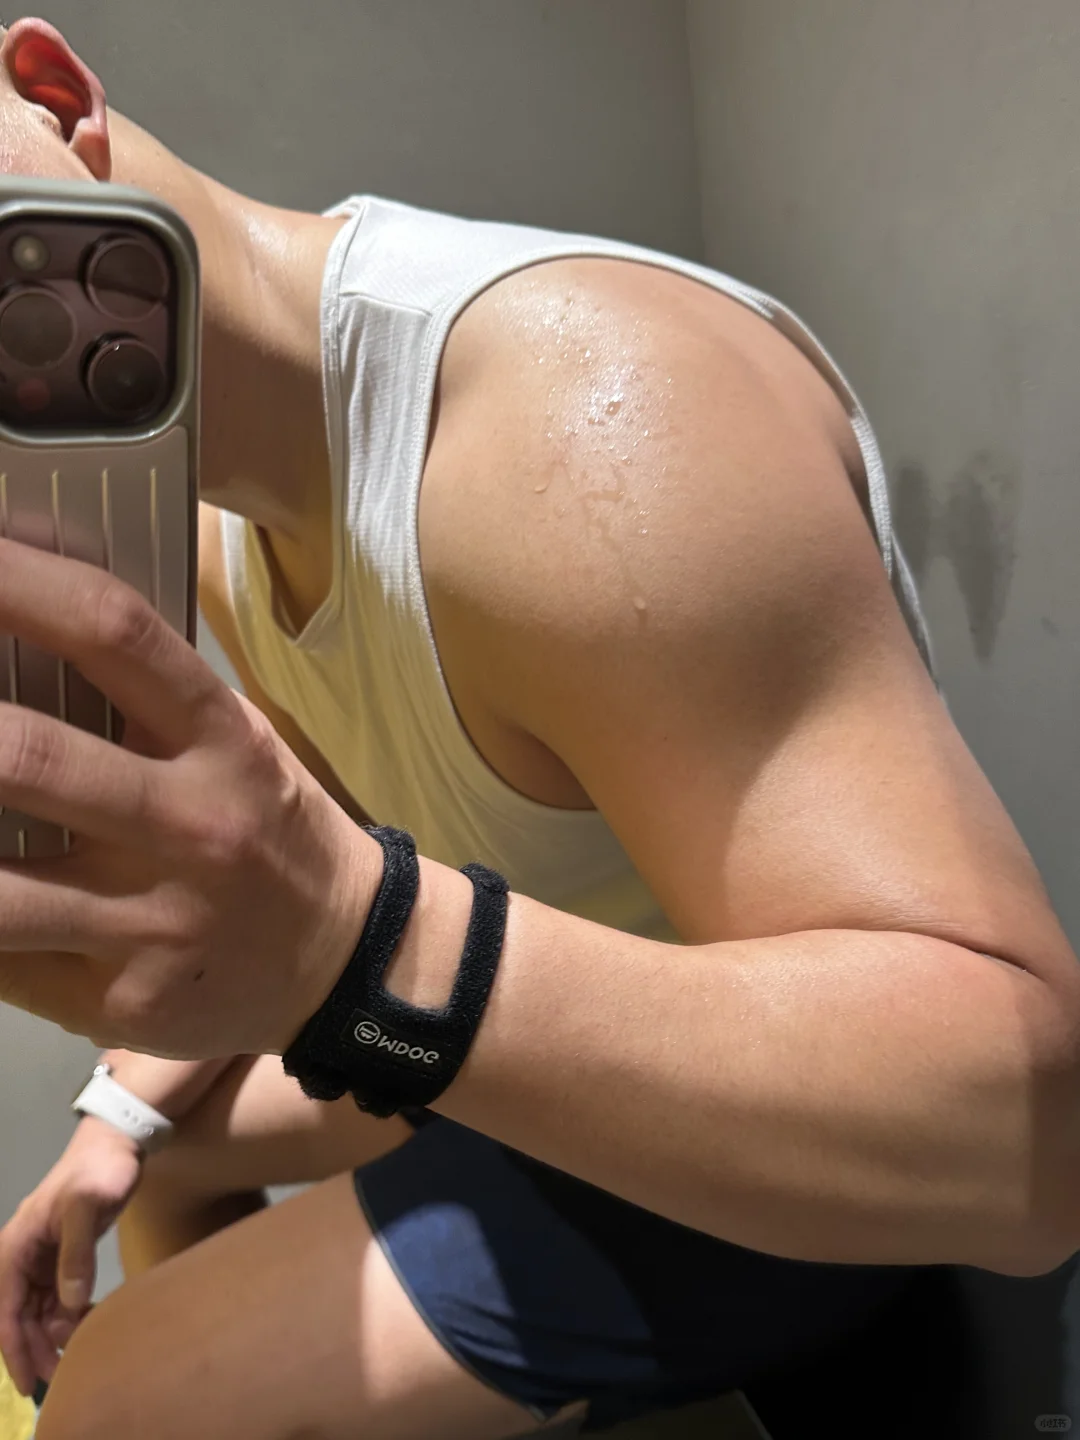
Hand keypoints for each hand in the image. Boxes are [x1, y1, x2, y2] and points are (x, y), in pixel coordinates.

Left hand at [0, 539, 379, 1056]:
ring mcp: (157, 921)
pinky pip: (8, 963)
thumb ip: (143, 693)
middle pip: (32, 757)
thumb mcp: (233, 741)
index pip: (112, 633)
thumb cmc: (268, 824)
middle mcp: (193, 823)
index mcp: (220, 738)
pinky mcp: (126, 1001)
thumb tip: (18, 606)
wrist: (344, 956)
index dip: (16, 581)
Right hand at [0, 1118, 141, 1394]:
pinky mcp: (63, 1256)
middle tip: (62, 1375)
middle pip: (20, 1317)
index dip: (14, 1349)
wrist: (117, 1142)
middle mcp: (21, 1258)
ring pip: (39, 1310)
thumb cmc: (98, 1170)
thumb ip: (77, 1255)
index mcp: (15, 1248)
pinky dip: (69, 1314)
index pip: (6, 1310)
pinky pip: (58, 1297)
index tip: (28, 1383)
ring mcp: (42, 1258)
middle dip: (36, 1347)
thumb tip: (70, 1305)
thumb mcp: (87, 1208)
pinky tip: (89, 1322)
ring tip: (80, 1350)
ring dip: (54, 1333)